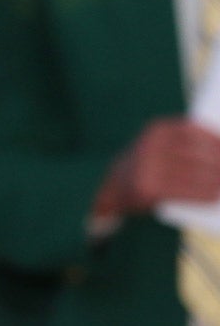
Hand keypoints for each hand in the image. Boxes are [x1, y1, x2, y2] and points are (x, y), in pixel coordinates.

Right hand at [95, 118, 219, 221]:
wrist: (115, 185)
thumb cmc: (151, 164)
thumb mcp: (162, 145)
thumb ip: (188, 144)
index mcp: (155, 130)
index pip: (193, 130)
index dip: (215, 139)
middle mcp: (150, 145)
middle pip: (199, 154)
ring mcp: (148, 167)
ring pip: (196, 174)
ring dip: (218, 181)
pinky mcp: (149, 188)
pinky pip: (186, 192)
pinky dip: (206, 194)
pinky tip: (216, 196)